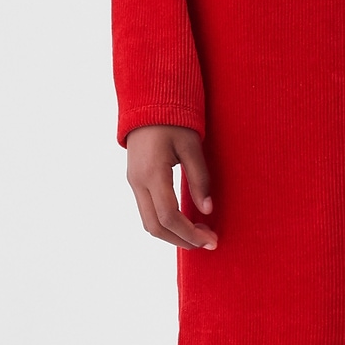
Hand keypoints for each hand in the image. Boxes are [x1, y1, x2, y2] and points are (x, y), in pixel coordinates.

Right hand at [125, 124, 217, 248]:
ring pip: (149, 222)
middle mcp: (137, 182)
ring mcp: (133, 182)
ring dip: (173, 234)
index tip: (211, 240)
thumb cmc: (173, 120)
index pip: (169, 216)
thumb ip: (200, 178)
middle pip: (155, 227)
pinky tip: (185, 221)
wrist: (147, 102)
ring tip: (199, 234)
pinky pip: (147, 211)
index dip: (190, 233)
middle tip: (208, 242)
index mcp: (152, 173)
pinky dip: (166, 223)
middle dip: (182, 240)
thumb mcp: (192, 145)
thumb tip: (208, 210)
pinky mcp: (135, 181)